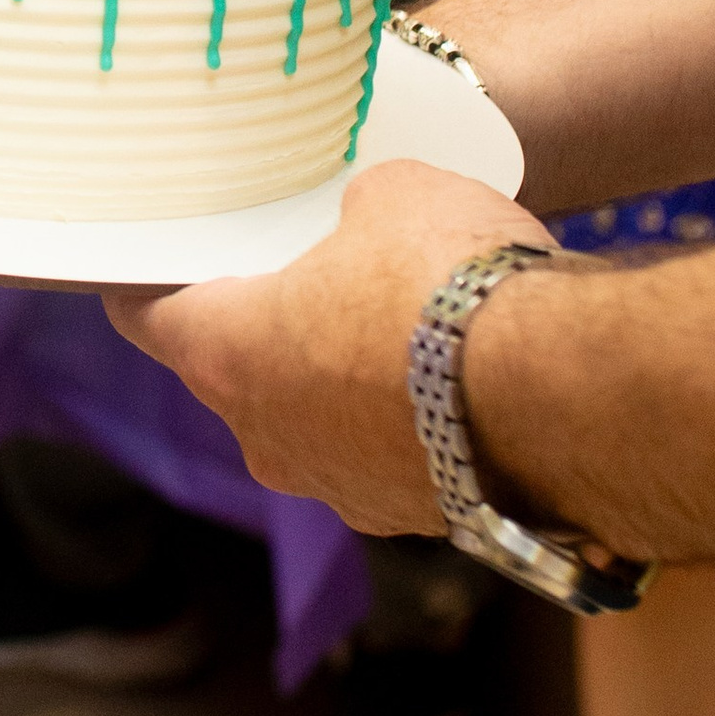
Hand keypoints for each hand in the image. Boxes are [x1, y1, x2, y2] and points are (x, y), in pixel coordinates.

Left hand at [107, 158, 552, 534]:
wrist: (566, 396)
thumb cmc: (455, 287)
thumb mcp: (395, 196)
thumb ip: (357, 212)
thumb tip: (373, 223)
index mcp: (227, 357)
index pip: (147, 319)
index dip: (148, 287)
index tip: (149, 271)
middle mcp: (267, 440)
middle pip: (237, 374)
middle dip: (271, 329)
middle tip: (309, 277)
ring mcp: (340, 490)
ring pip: (320, 423)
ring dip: (349, 382)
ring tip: (407, 327)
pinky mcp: (416, 519)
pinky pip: (394, 458)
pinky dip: (415, 424)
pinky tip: (461, 381)